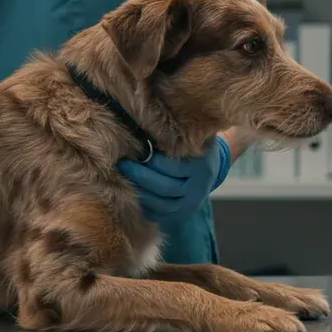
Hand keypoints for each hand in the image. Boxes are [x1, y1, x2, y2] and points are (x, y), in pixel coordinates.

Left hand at [116, 136, 230, 224]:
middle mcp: (198, 188)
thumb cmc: (192, 146)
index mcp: (201, 167)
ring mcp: (191, 204)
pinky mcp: (181, 214)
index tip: (135, 153)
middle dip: (140, 177)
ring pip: (162, 204)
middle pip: (166, 187)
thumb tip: (152, 117)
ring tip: (123, 179)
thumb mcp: (191, 137)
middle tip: (122, 165)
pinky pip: (160, 215)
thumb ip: (177, 134)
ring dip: (140, 192)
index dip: (152, 162)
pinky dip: (145, 206)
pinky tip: (132, 194)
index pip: (172, 168)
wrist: (210, 167)